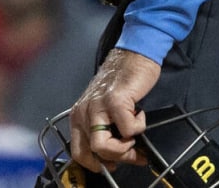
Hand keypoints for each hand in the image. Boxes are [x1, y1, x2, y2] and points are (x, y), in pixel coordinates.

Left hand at [69, 48, 161, 172]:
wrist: (133, 54)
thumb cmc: (122, 83)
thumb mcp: (105, 109)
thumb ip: (106, 130)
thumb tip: (121, 157)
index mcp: (79, 116)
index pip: (78, 154)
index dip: (98, 164)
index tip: (115, 164)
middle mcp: (83, 112)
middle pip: (91, 154)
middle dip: (115, 158)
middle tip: (133, 152)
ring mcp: (97, 106)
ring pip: (103, 147)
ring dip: (125, 147)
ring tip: (134, 133)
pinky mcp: (115, 100)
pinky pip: (127, 130)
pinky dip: (139, 127)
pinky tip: (140, 114)